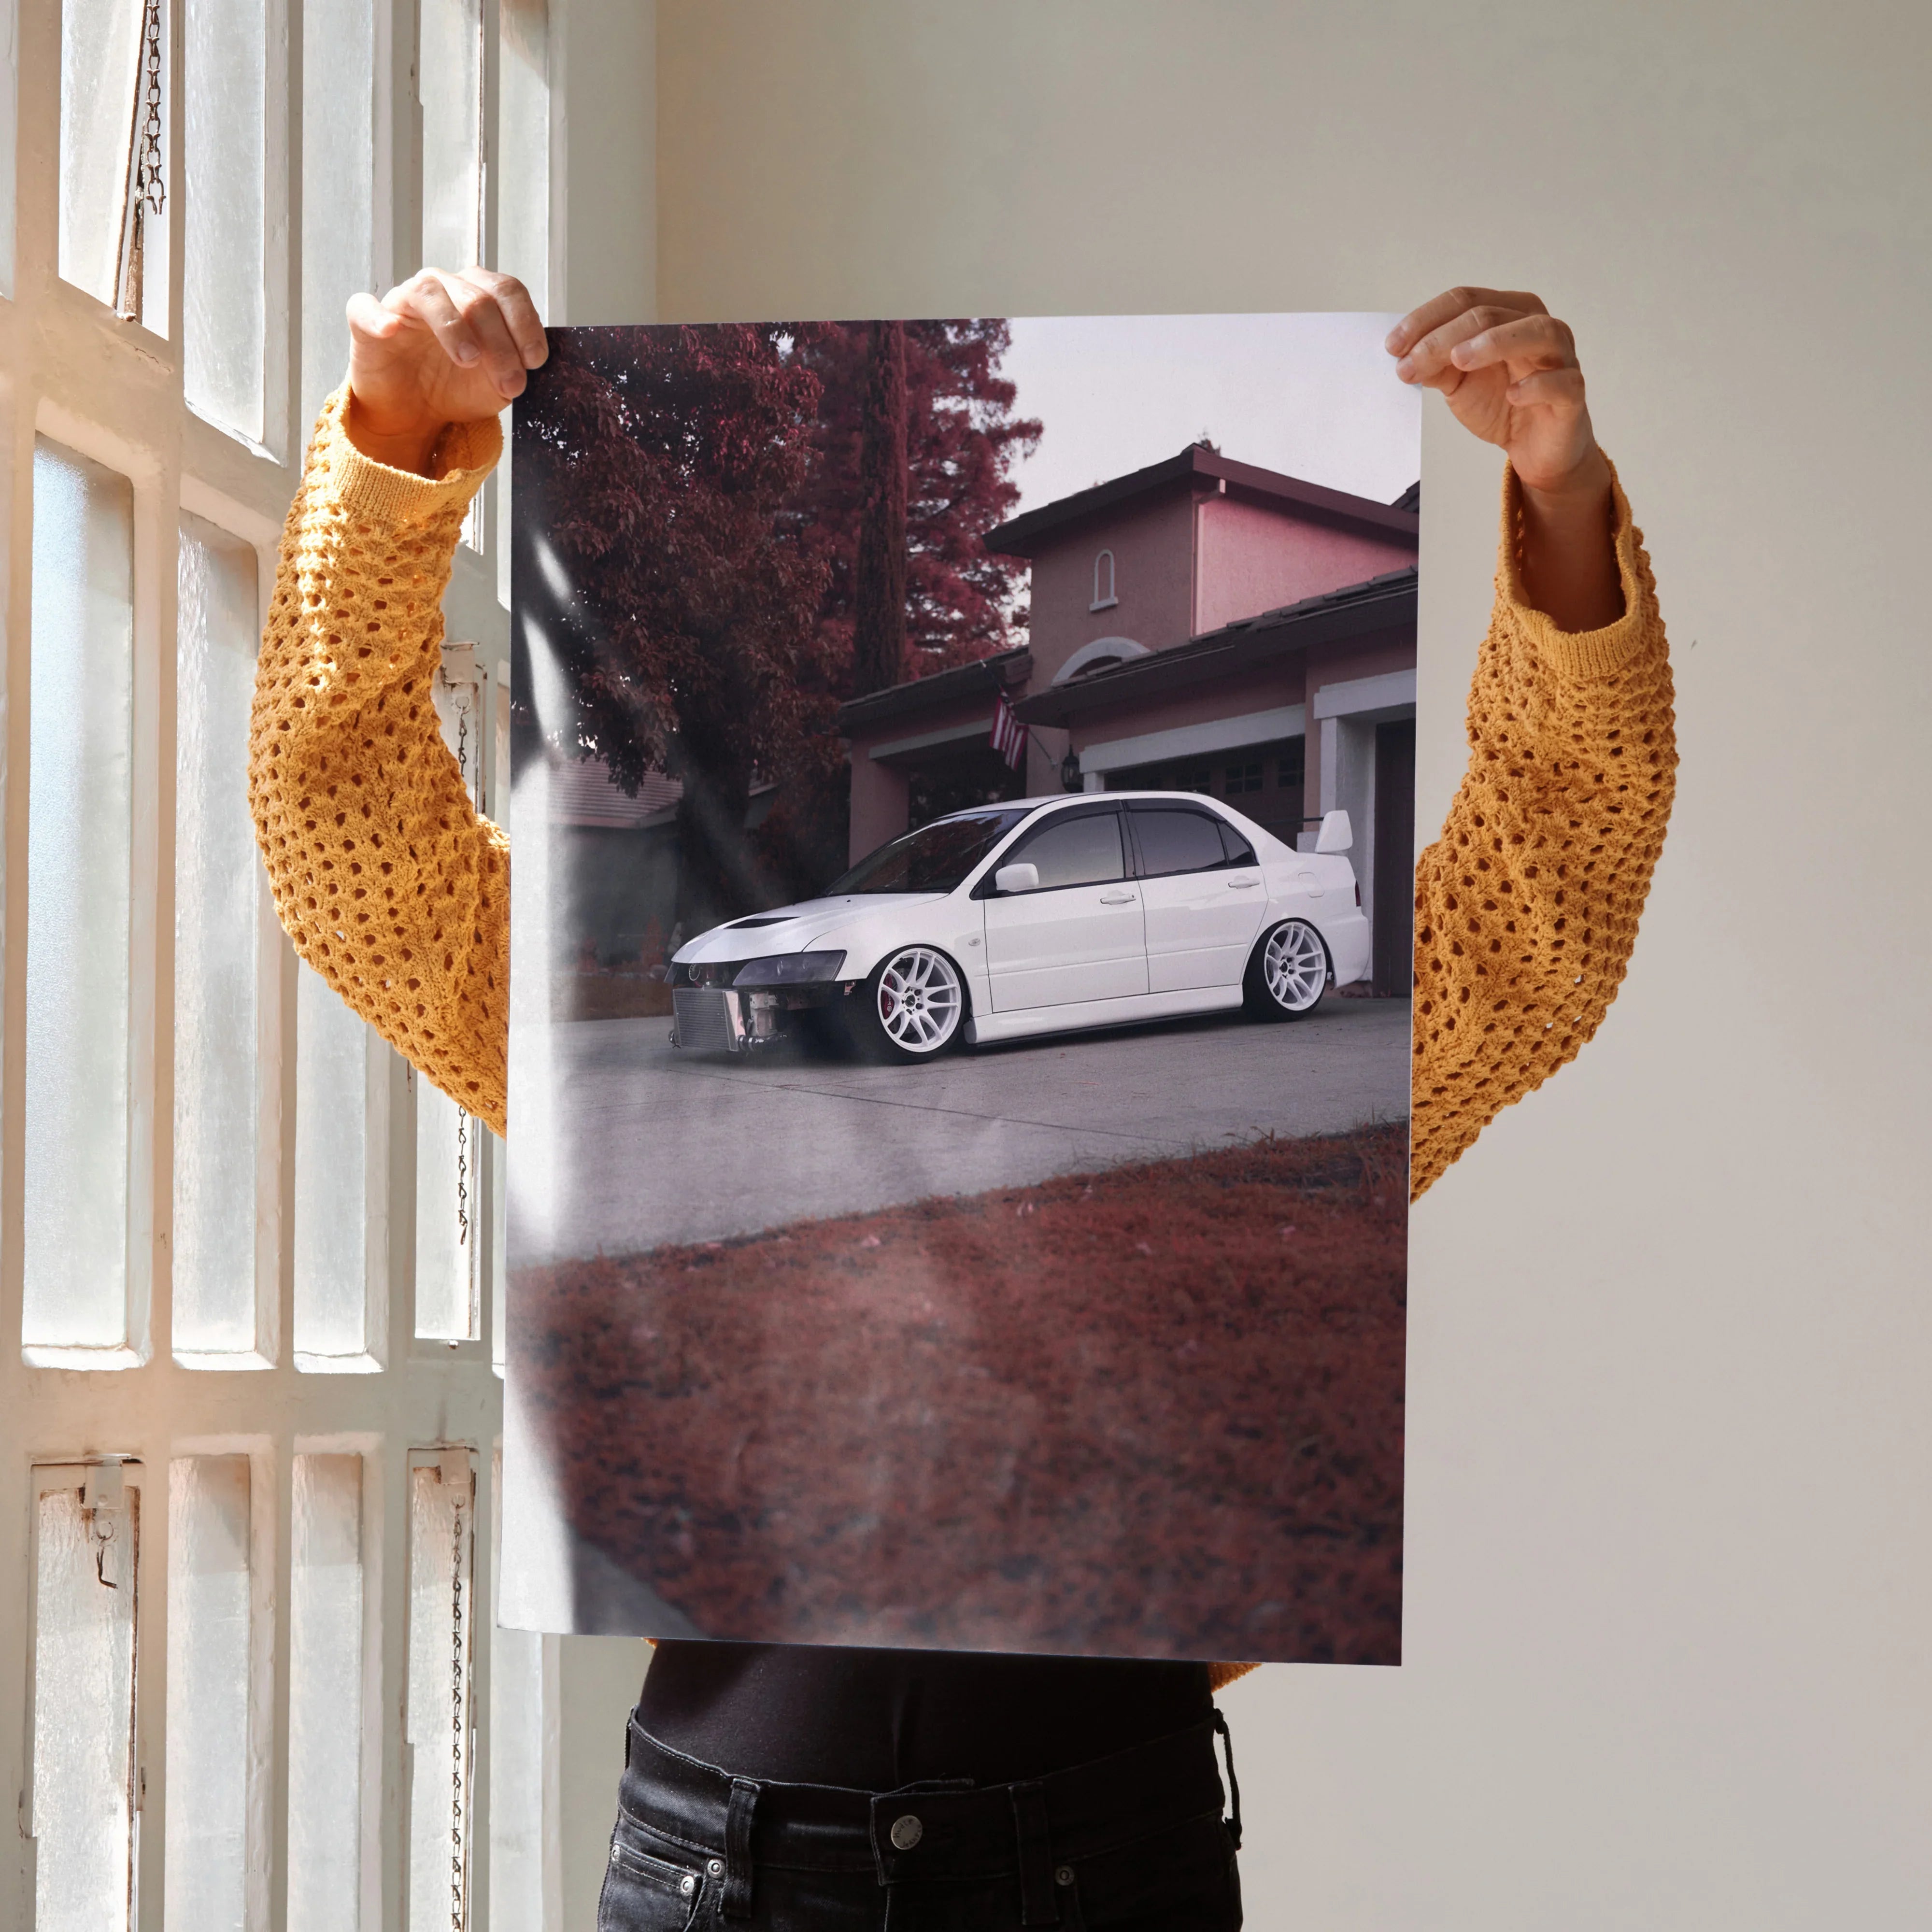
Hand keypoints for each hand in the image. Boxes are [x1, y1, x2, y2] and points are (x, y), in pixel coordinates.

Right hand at [344, 267, 547, 474]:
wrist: (414, 413)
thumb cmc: (456, 387)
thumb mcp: (497, 384)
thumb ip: (515, 367)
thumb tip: (530, 362)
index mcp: (478, 295)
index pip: (507, 291)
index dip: (525, 323)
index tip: (535, 361)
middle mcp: (443, 288)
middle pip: (477, 297)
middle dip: (500, 343)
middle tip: (510, 383)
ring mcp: (404, 300)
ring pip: (430, 293)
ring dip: (454, 327)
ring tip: (469, 360)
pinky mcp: (366, 321)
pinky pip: (365, 307)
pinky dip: (378, 316)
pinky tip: (391, 330)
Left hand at [1388, 287, 1621, 628]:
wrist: (1534, 448)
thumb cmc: (1501, 403)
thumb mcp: (1459, 382)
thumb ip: (1436, 364)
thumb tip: (1404, 354)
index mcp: (1509, 314)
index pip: (1465, 300)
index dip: (1426, 319)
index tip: (1392, 346)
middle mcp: (1537, 326)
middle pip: (1490, 314)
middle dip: (1443, 338)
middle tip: (1409, 363)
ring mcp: (1560, 357)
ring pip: (1536, 332)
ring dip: (1494, 342)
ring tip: (1459, 360)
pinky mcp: (1572, 393)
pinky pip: (1562, 382)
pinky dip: (1537, 385)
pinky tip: (1513, 394)